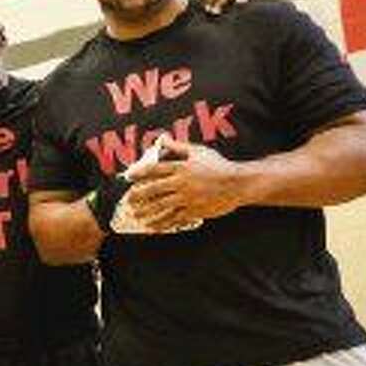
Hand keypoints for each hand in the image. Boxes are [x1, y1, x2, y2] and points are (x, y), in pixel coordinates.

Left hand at [126, 137, 243, 229]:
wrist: (238, 184)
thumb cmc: (218, 165)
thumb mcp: (198, 152)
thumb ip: (177, 147)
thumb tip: (162, 138)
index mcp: (181, 168)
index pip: (155, 170)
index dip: (139, 173)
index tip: (128, 177)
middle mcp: (182, 183)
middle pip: (154, 189)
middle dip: (138, 195)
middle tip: (128, 199)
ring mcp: (188, 199)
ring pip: (162, 206)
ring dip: (147, 212)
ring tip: (136, 215)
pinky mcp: (194, 211)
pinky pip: (175, 218)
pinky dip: (162, 223)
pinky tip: (153, 227)